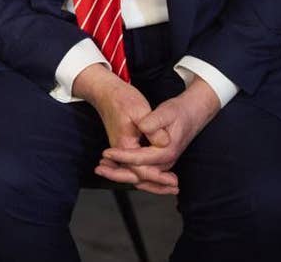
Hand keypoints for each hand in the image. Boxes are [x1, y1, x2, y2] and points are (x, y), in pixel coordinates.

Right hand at [73, 64, 178, 194]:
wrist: (105, 92)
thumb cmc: (121, 99)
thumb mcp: (139, 110)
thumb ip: (153, 128)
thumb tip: (165, 143)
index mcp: (124, 144)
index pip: (140, 169)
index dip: (158, 177)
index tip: (173, 181)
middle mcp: (120, 150)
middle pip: (136, 176)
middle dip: (156, 185)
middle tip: (175, 188)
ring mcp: (121, 149)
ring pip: (134, 173)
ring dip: (151, 181)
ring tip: (169, 187)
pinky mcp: (124, 145)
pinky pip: (133, 165)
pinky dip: (145, 172)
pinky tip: (156, 174)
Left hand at [101, 77, 220, 178]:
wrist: (191, 114)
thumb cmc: (178, 112)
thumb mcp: (166, 111)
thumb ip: (154, 121)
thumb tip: (143, 127)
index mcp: (166, 151)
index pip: (140, 159)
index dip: (122, 156)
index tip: (106, 152)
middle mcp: (165, 161)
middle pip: (139, 174)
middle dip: (117, 173)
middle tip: (98, 168)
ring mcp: (163, 164)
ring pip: (140, 176)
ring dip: (120, 175)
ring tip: (101, 170)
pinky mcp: (158, 162)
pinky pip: (142, 173)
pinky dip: (127, 173)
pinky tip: (113, 168)